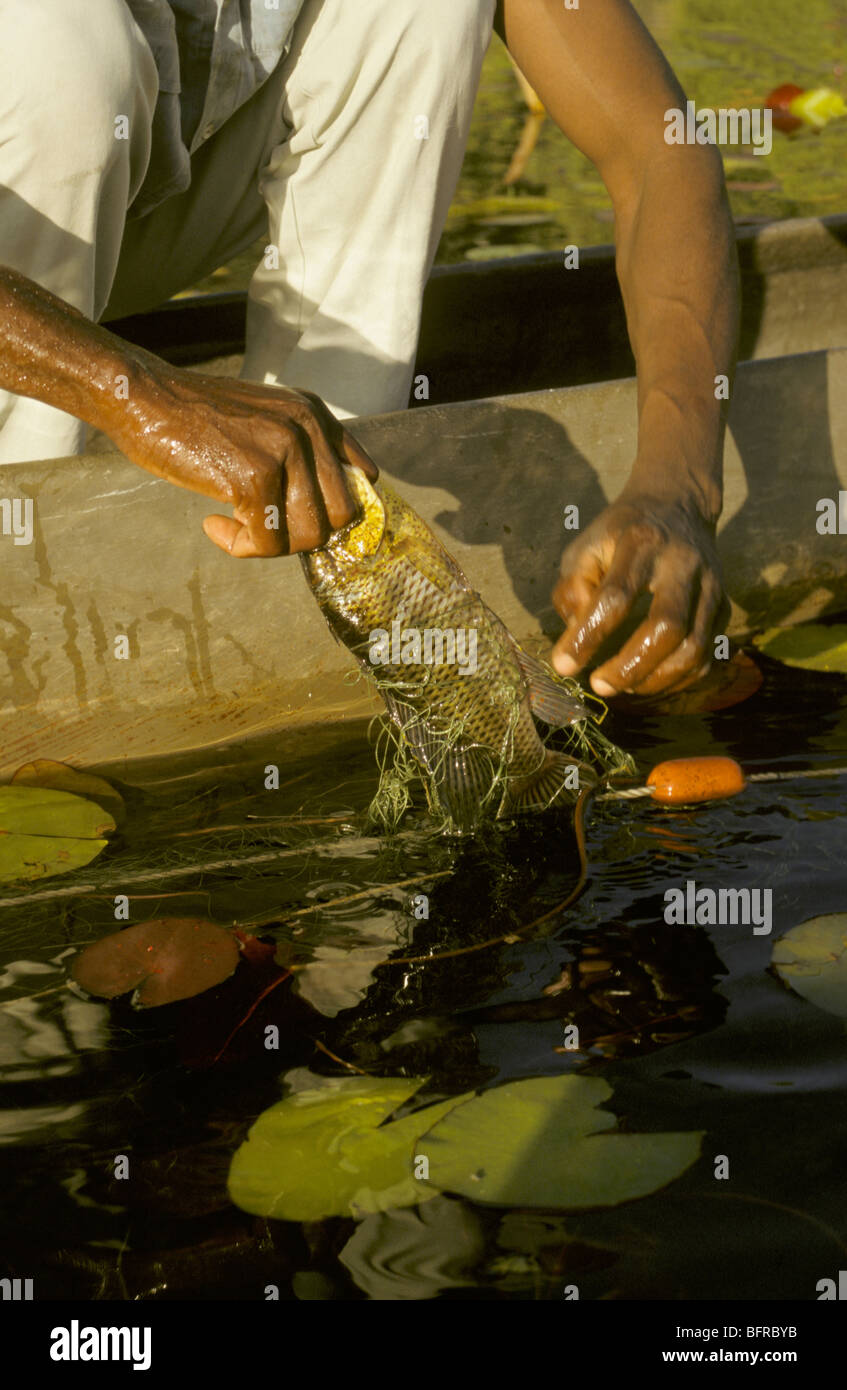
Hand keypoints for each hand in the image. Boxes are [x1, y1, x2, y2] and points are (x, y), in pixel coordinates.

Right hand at [105, 366, 377, 556]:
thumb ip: (297, 450)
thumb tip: (324, 511)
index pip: (362, 478)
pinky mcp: (255, 477)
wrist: (143, 398)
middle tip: (263, 528)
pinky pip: (266, 543)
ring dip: (271, 546)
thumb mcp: (262, 418)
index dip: (336, 511)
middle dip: (302, 534)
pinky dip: (239, 546)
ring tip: (234, 527)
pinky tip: (214, 525)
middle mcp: (308, 429)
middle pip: (340, 516)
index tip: (302, 522)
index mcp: (314, 414)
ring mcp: (283, 452)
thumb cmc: (194, 417)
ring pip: (309, 535)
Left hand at [551, 493, 726, 696]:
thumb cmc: (621, 534)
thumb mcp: (587, 546)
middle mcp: (683, 563)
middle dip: (631, 666)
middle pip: (667, 626)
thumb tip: (576, 636)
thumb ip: (573, 588)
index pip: (616, 596)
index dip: (588, 636)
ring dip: (655, 680)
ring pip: (694, 648)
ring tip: (623, 686)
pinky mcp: (724, 606)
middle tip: (600, 685)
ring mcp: (711, 586)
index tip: (564, 664)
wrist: (679, 505)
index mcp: (642, 541)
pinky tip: (648, 681)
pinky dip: (676, 680)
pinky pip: (706, 656)